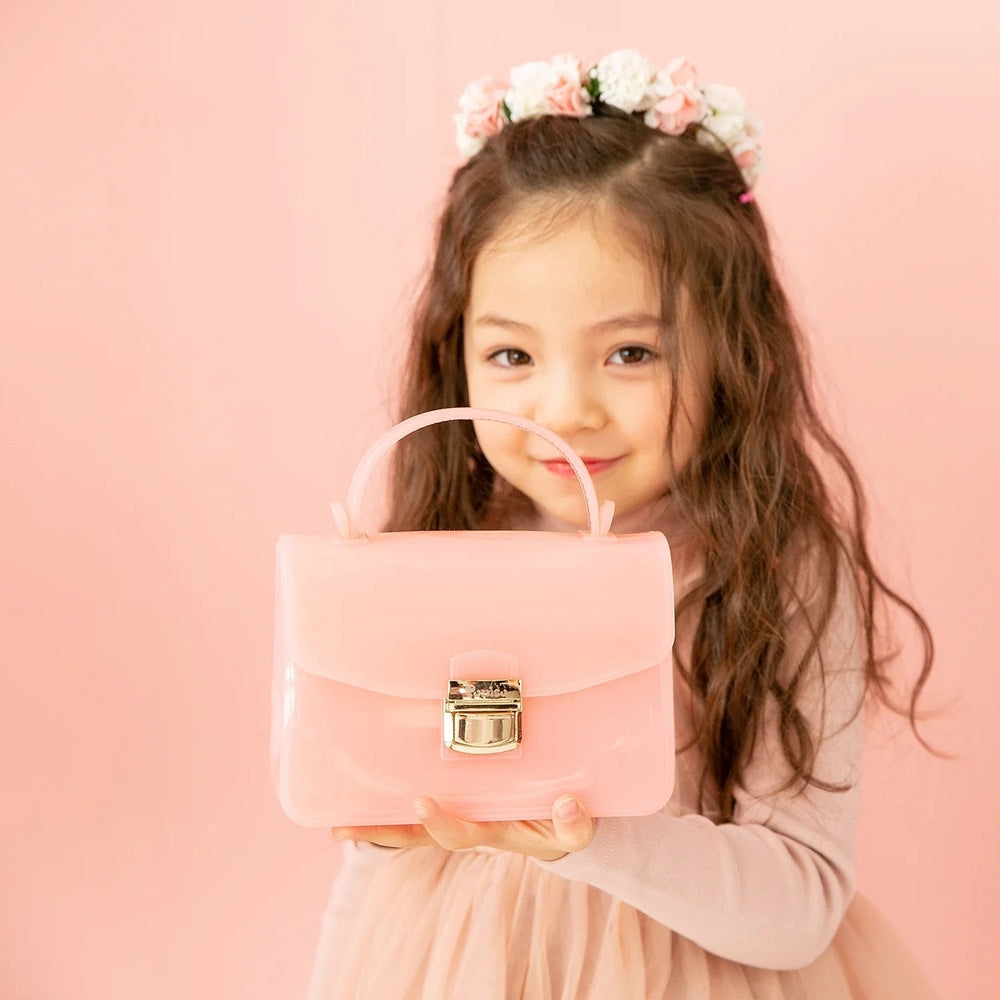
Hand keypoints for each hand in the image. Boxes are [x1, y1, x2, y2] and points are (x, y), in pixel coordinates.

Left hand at [330, 795, 594, 861]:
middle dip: (383, 833)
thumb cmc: (562, 821)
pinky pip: (419, 806)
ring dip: (377, 823)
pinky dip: (392, 804)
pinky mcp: (460, 797)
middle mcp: (469, 825)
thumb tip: (567, 806)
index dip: (441, 822)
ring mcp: (461, 813)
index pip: (462, 833)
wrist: (562, 823)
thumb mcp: (574, 829)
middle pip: (419, 836)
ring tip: (338, 823)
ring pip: (412, 824)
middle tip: (346, 828)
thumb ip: (574, 824)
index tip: (422, 802)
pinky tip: (365, 791)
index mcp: (495, 831)